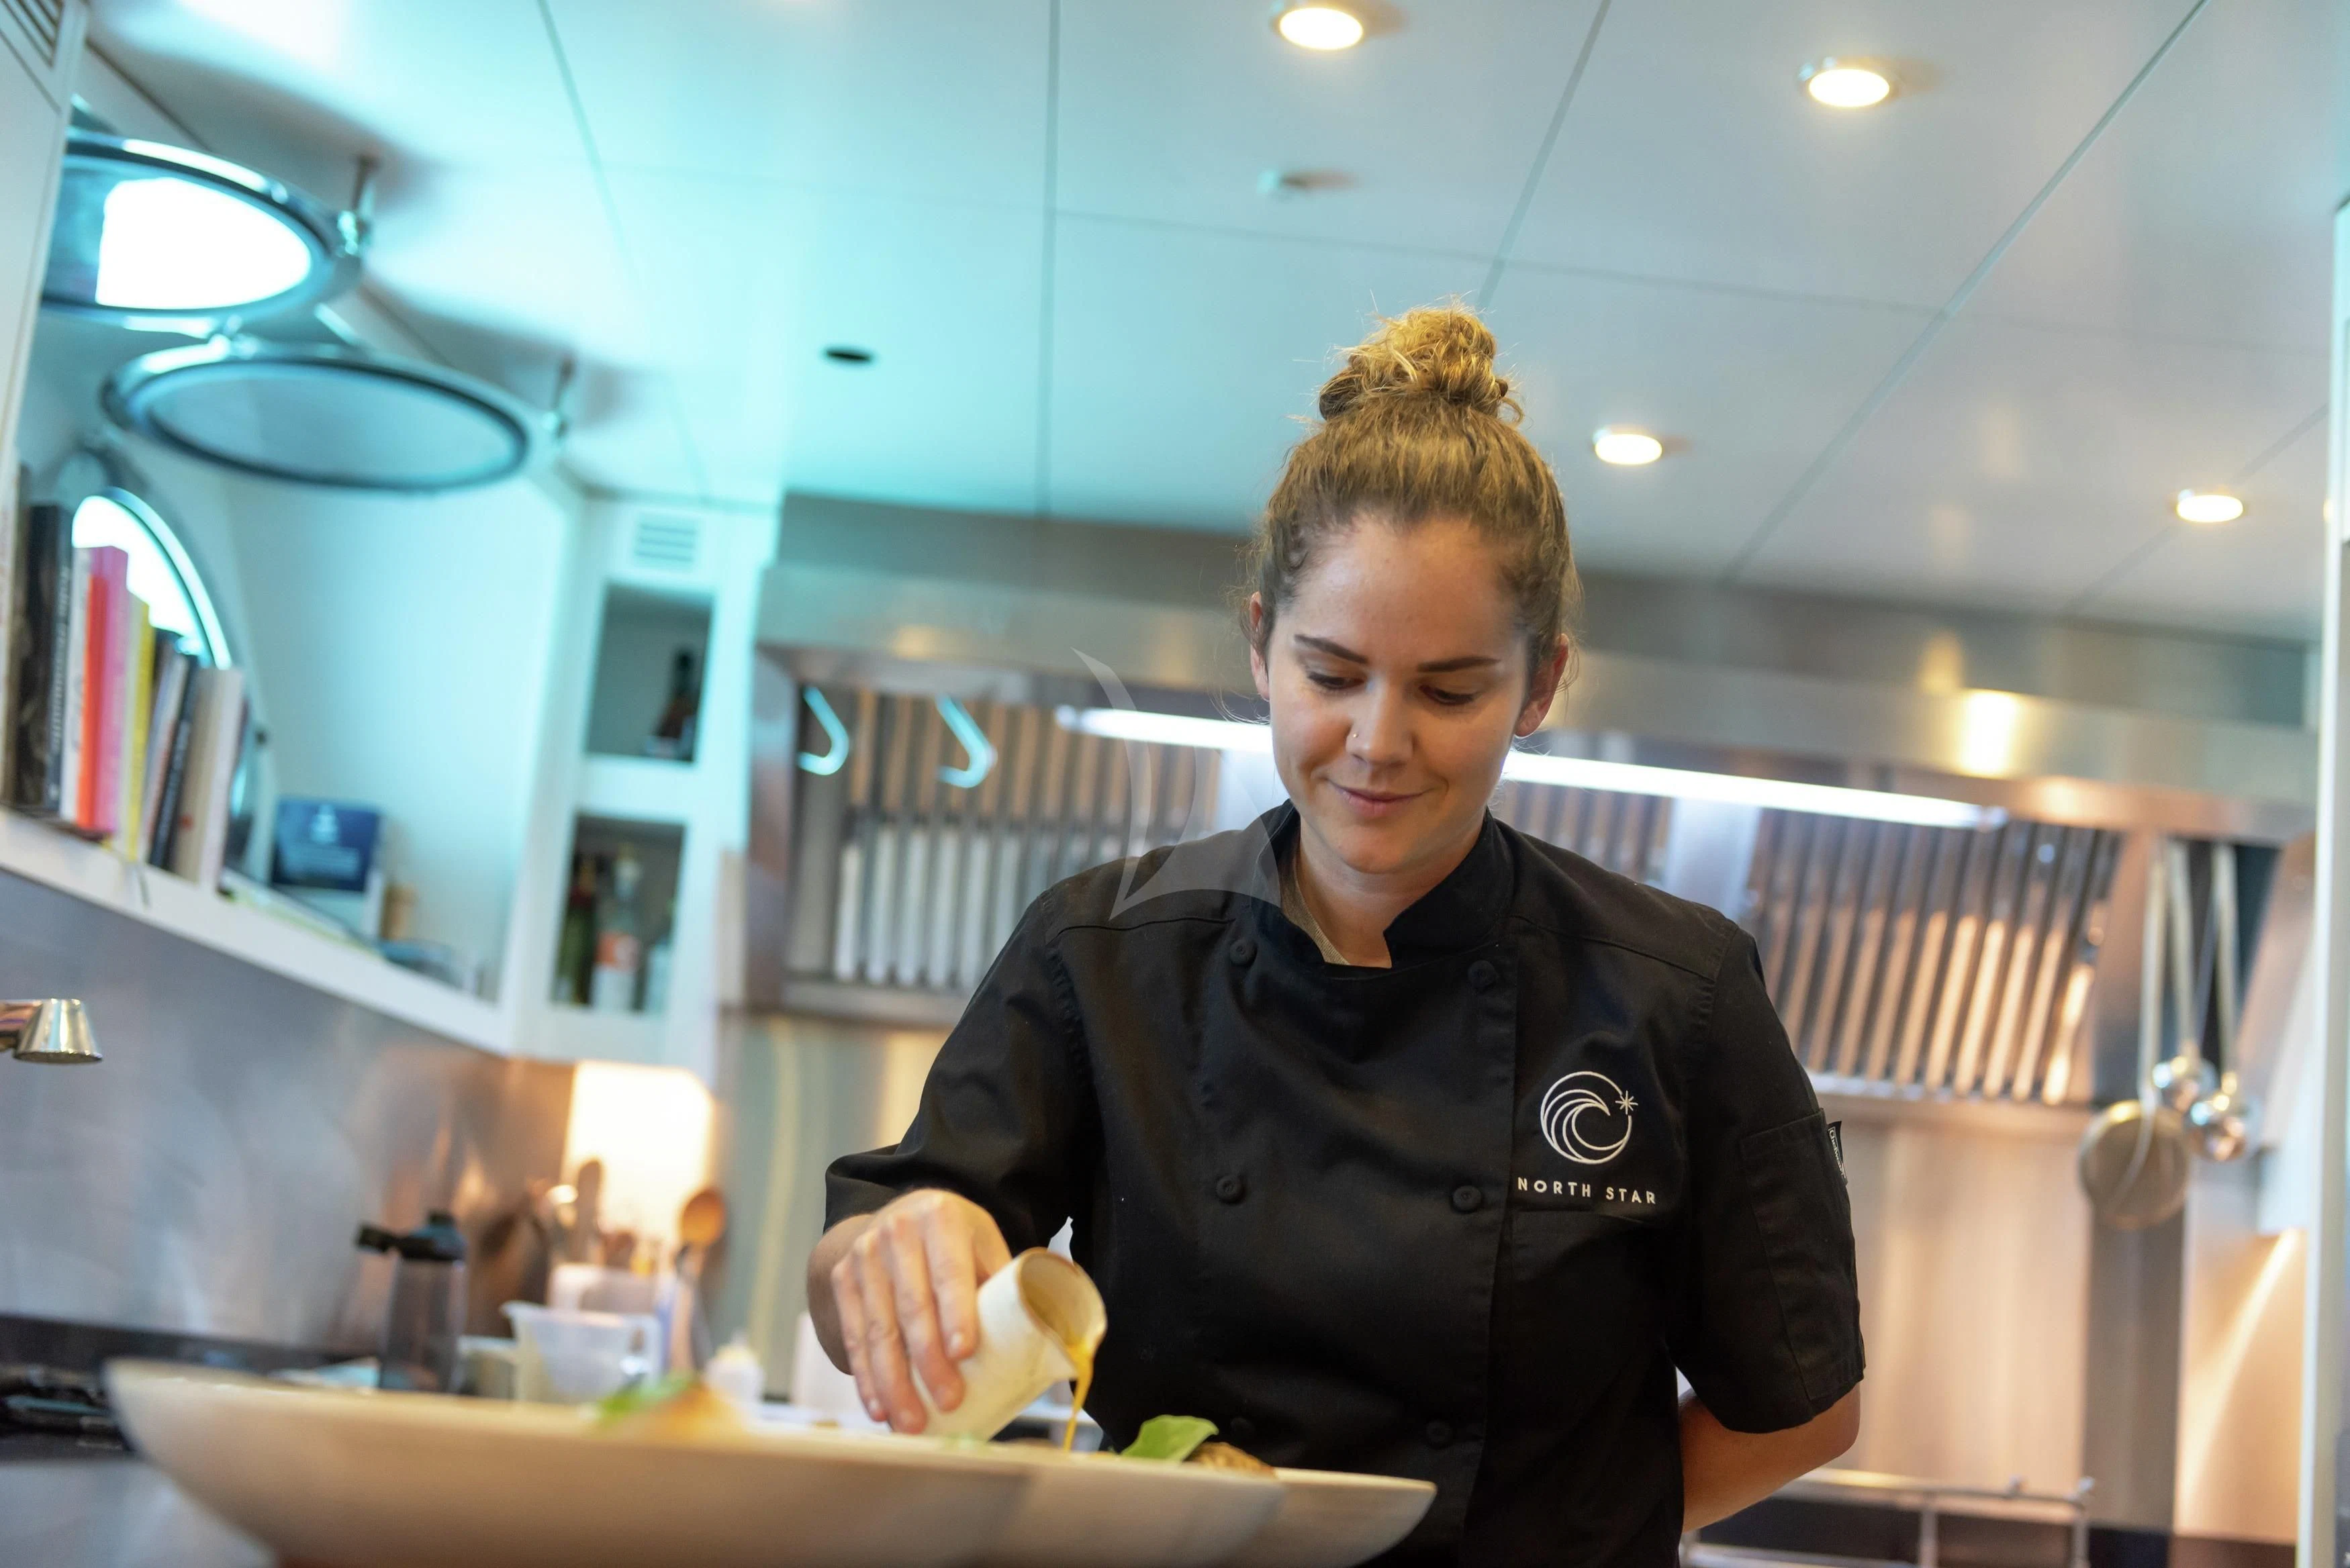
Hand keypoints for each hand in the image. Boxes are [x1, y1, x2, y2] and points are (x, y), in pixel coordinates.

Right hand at [824, 1191, 1010, 1431]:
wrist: (897, 1217)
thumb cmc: (955, 1241)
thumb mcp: (982, 1242)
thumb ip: (1004, 1283)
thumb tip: (1050, 1338)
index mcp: (941, 1217)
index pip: (949, 1271)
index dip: (956, 1313)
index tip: (965, 1353)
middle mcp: (897, 1232)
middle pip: (912, 1307)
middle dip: (928, 1361)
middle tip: (949, 1402)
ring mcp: (864, 1257)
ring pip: (878, 1329)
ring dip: (893, 1382)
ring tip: (911, 1422)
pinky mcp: (842, 1282)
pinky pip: (853, 1337)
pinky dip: (866, 1377)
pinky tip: (879, 1408)